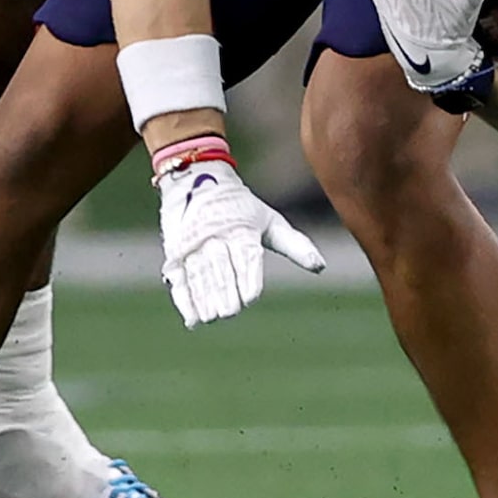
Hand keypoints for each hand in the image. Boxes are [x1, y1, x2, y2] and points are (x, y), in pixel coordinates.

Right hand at [155, 149, 324, 327]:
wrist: (196, 178)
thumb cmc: (240, 207)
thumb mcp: (269, 220)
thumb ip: (294, 245)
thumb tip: (321, 267)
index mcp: (241, 227)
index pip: (245, 254)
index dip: (247, 276)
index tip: (250, 297)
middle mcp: (215, 234)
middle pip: (218, 265)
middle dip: (223, 289)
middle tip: (229, 311)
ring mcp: (192, 242)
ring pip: (197, 272)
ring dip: (203, 297)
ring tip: (212, 317)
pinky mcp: (176, 250)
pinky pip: (178, 277)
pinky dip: (184, 299)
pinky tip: (193, 319)